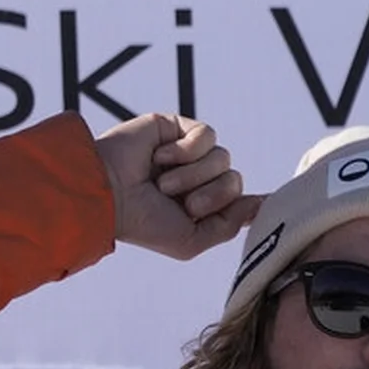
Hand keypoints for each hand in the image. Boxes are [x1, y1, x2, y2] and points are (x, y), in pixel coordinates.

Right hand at [96, 113, 256, 260]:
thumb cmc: (142, 223)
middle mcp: (196, 177)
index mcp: (200, 203)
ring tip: (163, 182)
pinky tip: (161, 158)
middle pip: (234, 180)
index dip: (243, 202)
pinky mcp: (176, 127)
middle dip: (212, 195)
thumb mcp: (190, 241)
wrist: (108, 195)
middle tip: (182, 202)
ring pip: (223, 158)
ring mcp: (187, 151)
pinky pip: (207, 135)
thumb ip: (228, 226)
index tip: (245, 207)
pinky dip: (186, 151)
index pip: (239, 198)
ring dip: (194, 175)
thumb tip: (261, 203)